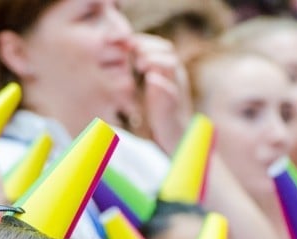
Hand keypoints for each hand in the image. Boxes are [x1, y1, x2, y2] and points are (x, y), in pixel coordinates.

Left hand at [131, 34, 192, 153]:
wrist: (175, 139)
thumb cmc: (158, 115)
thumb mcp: (146, 92)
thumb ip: (138, 75)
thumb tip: (120, 60)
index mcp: (167, 71)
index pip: (159, 46)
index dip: (143, 40)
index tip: (125, 41)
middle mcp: (174, 77)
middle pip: (167, 49)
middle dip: (148, 46)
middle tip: (131, 49)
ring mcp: (176, 91)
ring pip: (172, 65)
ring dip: (155, 60)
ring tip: (140, 64)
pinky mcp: (174, 108)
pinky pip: (172, 91)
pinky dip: (161, 84)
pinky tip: (150, 80)